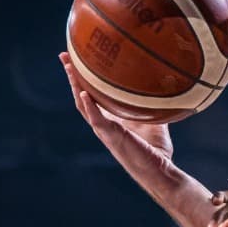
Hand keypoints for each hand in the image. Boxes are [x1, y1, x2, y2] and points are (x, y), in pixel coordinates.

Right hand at [60, 52, 176, 183]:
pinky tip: (84, 94)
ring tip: (69, 68)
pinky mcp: (112, 137)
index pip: (92, 96)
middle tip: (64, 55)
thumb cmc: (156, 150)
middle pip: (81, 96)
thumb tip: (163, 86)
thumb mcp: (154, 121)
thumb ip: (152, 105)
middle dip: (72, 76)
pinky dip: (90, 108)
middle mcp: (104, 123)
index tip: (78, 59)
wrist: (159, 170)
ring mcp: (105, 131)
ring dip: (75, 86)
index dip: (84, 79)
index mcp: (111, 119)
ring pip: (84, 105)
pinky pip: (98, 121)